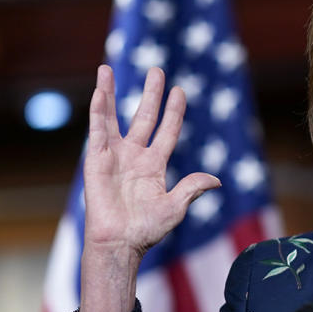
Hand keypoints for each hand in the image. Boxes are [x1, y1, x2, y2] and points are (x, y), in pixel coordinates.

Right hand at [77, 65, 219, 311]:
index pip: (167, 131)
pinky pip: (97, 130)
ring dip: (111, 93)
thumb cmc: (146, 230)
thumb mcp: (176, 207)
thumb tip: (216, 179)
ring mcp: (114, 156)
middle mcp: (134, 156)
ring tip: (108, 68)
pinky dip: (97, 110)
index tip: (180, 90)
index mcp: (154, 165)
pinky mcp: (96, 160)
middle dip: (150, 94)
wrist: (120, 243)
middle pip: (143, 116)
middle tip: (157, 70)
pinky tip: (99, 90)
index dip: (173, 111)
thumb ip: (192, 189)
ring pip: (113, 116)